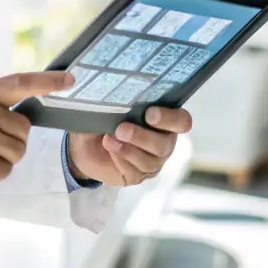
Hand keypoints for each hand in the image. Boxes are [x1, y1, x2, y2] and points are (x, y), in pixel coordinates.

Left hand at [67, 107, 191, 186]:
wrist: (86, 143)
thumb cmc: (105, 118)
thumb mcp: (111, 105)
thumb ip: (120, 98)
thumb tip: (112, 91)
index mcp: (164, 120)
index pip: (182, 121)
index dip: (170, 119)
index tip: (149, 114)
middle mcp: (163, 141)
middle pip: (165, 144)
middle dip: (142, 136)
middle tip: (121, 128)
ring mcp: (152, 161)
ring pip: (150, 161)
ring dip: (128, 149)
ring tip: (109, 138)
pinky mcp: (138, 175)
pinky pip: (135, 172)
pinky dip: (120, 158)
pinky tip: (109, 147)